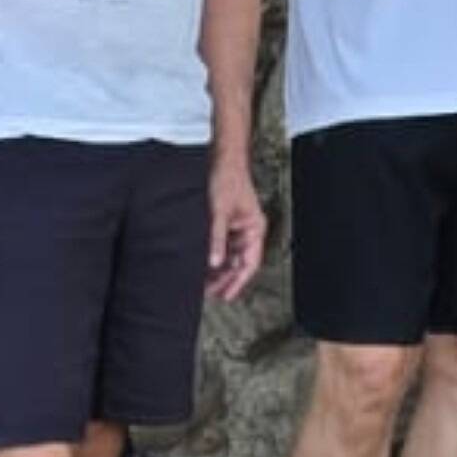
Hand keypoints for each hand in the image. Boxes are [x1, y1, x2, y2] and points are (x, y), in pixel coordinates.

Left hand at [205, 154, 265, 300]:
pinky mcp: (227, 223)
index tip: (226, 296)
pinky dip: (214, 256)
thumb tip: (213, 263)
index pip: (249, 263)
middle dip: (226, 278)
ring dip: (219, 269)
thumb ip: (216, 239)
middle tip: (209, 294)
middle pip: (240, 262)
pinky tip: (202, 264)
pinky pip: (223, 246)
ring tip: (203, 283)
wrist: (222, 160)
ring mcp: (237, 228)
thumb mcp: (219, 212)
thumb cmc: (227, 180)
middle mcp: (248, 231)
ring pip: (230, 256)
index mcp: (254, 229)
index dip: (238, 282)